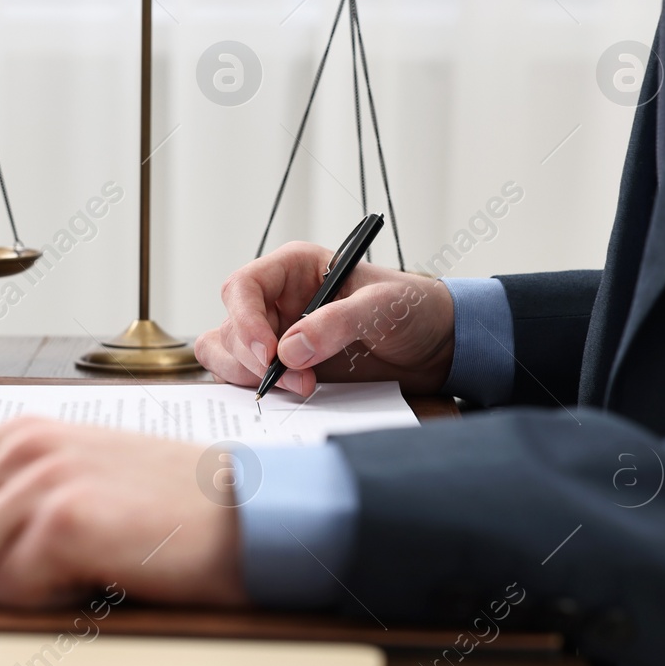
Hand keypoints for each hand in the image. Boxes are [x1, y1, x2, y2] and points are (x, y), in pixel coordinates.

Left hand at [0, 417, 245, 609]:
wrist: (257, 516)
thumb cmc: (174, 510)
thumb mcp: (79, 478)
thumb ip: (9, 496)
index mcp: (17, 435)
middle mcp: (20, 447)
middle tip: (35, 574)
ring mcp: (39, 480)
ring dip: (1, 590)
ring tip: (64, 574)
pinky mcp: (65, 521)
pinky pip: (4, 591)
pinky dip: (46, 604)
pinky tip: (96, 579)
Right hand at [196, 241, 454, 395]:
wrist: (437, 347)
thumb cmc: (413, 309)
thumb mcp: (383, 307)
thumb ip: (337, 323)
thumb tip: (289, 350)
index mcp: (293, 270)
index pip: (243, 287)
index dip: (245, 321)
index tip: (270, 354)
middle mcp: (276, 301)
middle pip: (229, 327)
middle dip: (253, 359)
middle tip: (297, 381)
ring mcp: (275, 336)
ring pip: (227, 355)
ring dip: (252, 378)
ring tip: (303, 387)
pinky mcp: (283, 368)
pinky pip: (247, 379)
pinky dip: (259, 391)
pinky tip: (294, 395)